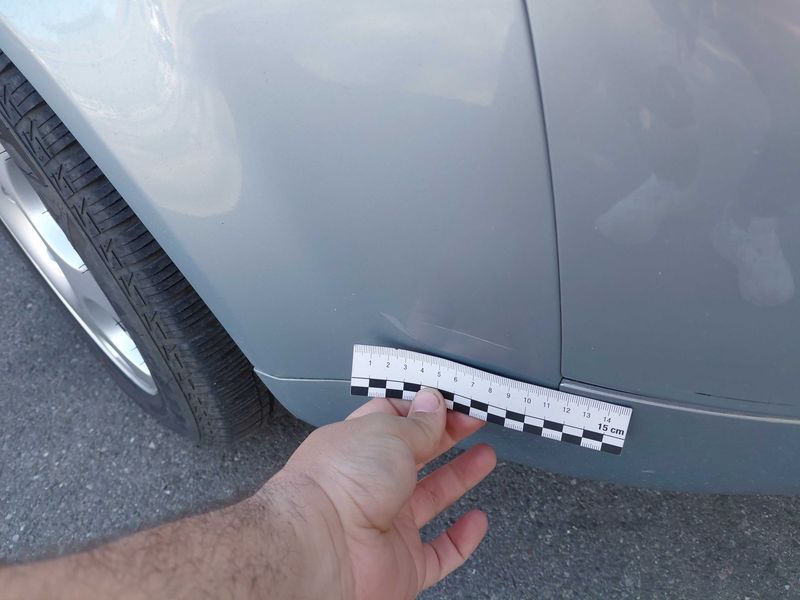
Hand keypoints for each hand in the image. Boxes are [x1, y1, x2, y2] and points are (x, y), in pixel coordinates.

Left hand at [270, 388, 495, 598]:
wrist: (323, 549)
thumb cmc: (339, 484)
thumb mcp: (388, 433)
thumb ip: (418, 422)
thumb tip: (434, 403)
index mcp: (356, 446)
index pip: (393, 419)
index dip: (425, 408)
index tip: (453, 399)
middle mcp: (368, 484)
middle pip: (416, 455)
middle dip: (447, 435)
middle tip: (474, 419)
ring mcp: (385, 524)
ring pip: (430, 498)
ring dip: (459, 477)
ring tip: (485, 456)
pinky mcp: (402, 564)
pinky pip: (439, 552)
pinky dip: (461, 539)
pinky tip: (477, 520)